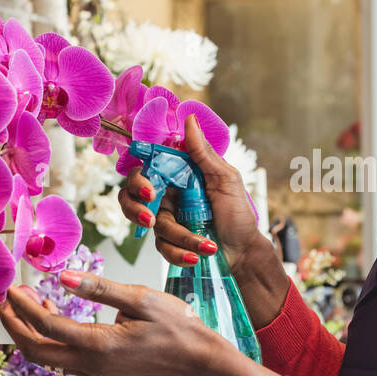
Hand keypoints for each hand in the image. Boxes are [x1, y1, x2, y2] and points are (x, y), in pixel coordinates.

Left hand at [0, 272, 214, 375]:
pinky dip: (47, 338)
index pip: (47, 326)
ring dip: (29, 331)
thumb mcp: (141, 298)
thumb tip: (62, 277)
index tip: (11, 286)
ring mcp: (94, 371)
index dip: (23, 307)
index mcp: (99, 344)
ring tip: (25, 300)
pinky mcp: (98, 371)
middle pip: (35, 350)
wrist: (195, 357)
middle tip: (6, 297)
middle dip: (14, 324)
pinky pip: (61, 357)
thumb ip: (99, 289)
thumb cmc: (175, 324)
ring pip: (45, 356)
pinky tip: (51, 314)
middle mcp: (91, 364)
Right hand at [118, 113, 266, 274]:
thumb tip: (190, 119)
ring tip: (203, 245)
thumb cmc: (238, 214)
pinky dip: (180, 253)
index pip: (146, 169)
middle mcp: (168, 195)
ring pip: (149, 224)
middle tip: (152, 218)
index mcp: (179, 175)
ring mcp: (167, 218)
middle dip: (136, 208)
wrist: (245, 251)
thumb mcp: (226, 179)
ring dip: (178, 236)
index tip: (150, 190)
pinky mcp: (169, 242)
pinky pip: (162, 247)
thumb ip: (203, 153)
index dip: (139, 179)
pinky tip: (199, 256)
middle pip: (131, 195)